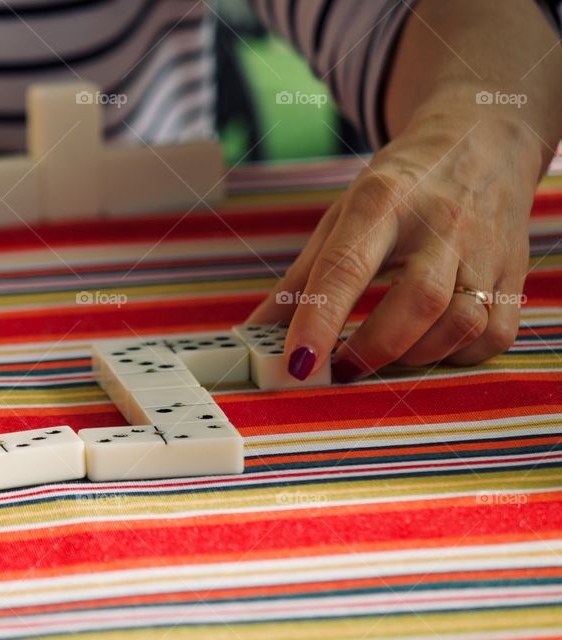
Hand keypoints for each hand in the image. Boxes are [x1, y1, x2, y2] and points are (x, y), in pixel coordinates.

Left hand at [245, 108, 542, 381]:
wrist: (481, 142)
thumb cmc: (398, 190)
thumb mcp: (342, 217)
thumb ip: (301, 281)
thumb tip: (256, 333)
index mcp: (383, 200)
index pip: (347, 265)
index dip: (321, 319)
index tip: (299, 363)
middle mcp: (441, 221)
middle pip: (418, 300)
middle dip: (374, 347)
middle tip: (341, 368)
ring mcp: (486, 247)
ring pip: (461, 323)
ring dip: (415, 356)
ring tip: (381, 355)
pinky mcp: (515, 272)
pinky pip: (493, 335)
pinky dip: (456, 355)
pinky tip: (428, 345)